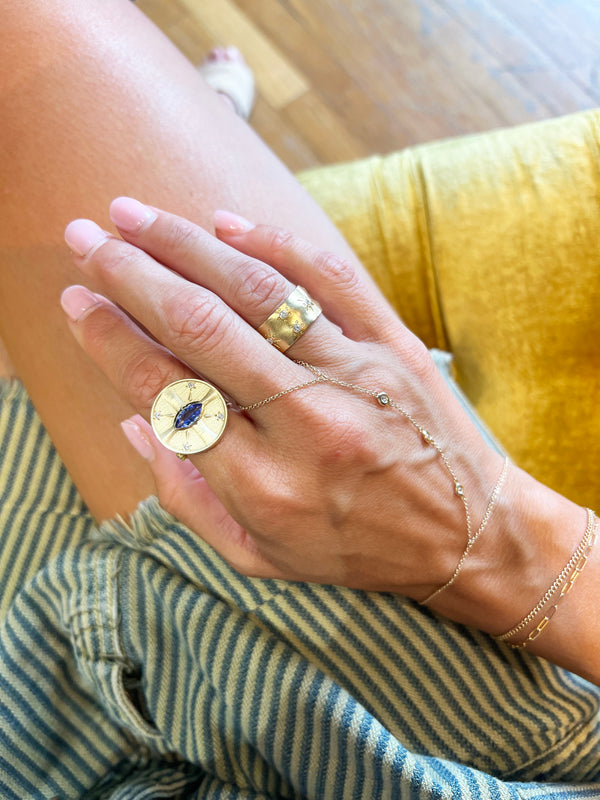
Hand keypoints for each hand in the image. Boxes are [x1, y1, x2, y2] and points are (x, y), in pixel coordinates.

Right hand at [61, 198, 505, 598]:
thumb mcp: (261, 558)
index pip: (167, 392)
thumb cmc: (356, 549)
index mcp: (264, 483)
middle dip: (132, 275)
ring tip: (133, 215)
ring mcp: (356, 375)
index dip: (110, 340)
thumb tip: (133, 424)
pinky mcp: (394, 345)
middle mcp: (306, 422)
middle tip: (85, 237)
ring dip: (187, 246)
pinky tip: (226, 223)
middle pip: (201, 328)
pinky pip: (331, 279)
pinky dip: (275, 244)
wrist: (471, 536)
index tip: (77, 301)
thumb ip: (187, 498)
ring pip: (259, 293)